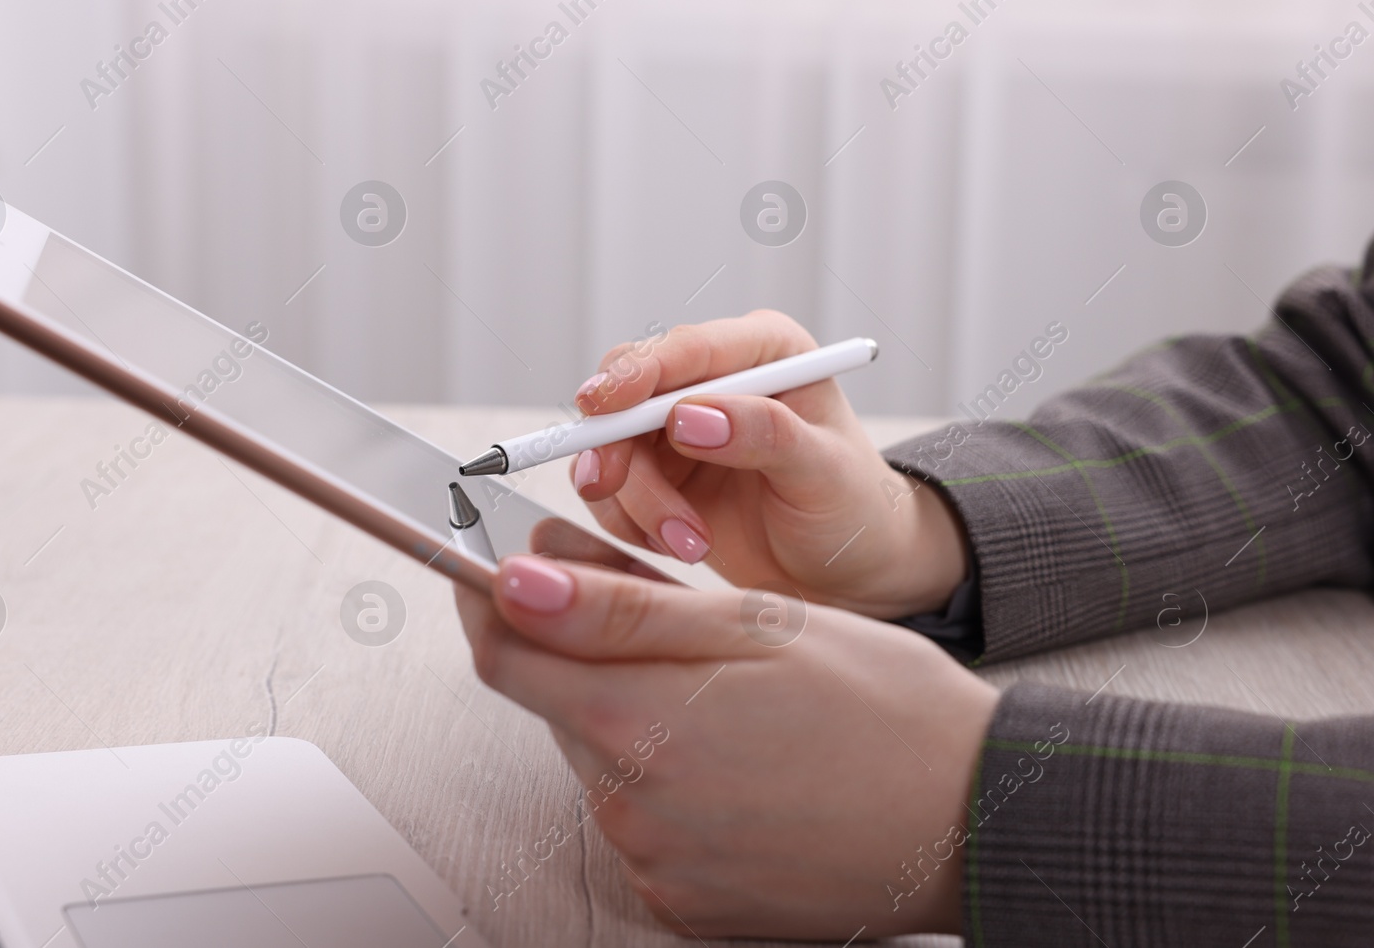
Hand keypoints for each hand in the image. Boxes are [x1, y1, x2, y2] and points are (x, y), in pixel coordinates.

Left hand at [454, 554, 998, 939]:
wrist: (975, 819)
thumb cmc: (880, 703)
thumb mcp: (752, 625)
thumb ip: (616, 609)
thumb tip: (511, 580)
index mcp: (637, 723)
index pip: (502, 652)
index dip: (484, 593)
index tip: (486, 556)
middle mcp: (628, 808)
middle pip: (557, 703)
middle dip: (585, 648)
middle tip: (669, 617)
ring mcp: (655, 863)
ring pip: (600, 757)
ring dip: (633, 713)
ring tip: (730, 694)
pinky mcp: (685, 902)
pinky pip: (642, 821)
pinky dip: (666, 778)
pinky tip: (739, 759)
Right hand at [571, 310, 969, 617]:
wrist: (844, 572)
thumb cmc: (851, 509)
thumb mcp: (823, 471)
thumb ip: (764, 435)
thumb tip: (687, 417)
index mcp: (764, 352)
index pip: (686, 348)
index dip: (636, 373)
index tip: (602, 407)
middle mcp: (714, 380)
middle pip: (628, 392)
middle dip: (617, 446)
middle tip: (611, 488)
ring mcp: (677, 428)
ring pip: (612, 447)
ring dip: (636, 501)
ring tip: (691, 545)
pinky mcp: (657, 473)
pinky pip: (611, 490)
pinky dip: (628, 521)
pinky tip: (678, 544)